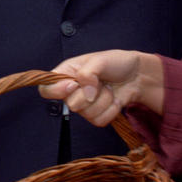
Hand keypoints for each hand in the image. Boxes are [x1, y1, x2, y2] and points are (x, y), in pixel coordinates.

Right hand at [39, 51, 164, 125]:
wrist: (136, 76)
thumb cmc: (115, 63)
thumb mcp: (99, 60)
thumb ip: (87, 74)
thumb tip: (86, 94)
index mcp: (66, 74)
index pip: (46, 89)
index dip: (56, 90)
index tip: (74, 84)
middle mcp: (72, 91)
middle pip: (71, 105)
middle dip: (90, 94)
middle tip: (100, 81)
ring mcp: (84, 105)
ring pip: (87, 114)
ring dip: (104, 100)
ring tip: (109, 87)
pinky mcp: (96, 115)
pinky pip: (99, 121)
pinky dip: (111, 109)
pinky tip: (114, 98)